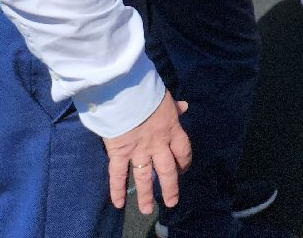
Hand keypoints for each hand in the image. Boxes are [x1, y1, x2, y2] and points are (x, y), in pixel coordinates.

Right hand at [104, 91, 191, 213]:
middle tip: (171, 202)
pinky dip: (117, 189)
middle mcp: (158, 144)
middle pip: (167, 170)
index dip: (184, 162)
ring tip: (146, 210)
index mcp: (171, 129)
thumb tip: (185, 106)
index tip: (183, 170)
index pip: (183, 150)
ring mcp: (139, 150)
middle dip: (170, 187)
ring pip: (144, 177)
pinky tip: (119, 203)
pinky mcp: (120, 152)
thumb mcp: (165, 98)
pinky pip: (118, 174)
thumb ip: (174, 107)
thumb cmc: (147, 91)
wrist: (127, 92)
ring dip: (145, 194)